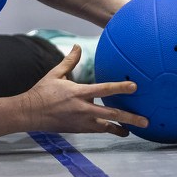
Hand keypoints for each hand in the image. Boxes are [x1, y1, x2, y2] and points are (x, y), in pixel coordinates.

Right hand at [18, 45, 147, 135]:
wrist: (30, 113)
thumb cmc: (43, 92)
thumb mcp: (56, 74)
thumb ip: (70, 61)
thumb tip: (77, 46)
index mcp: (78, 92)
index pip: (104, 90)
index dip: (120, 87)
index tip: (135, 87)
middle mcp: (82, 109)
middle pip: (112, 114)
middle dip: (130, 118)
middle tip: (146, 121)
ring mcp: (81, 121)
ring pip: (106, 127)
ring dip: (120, 128)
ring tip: (132, 130)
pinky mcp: (79, 129)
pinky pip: (97, 129)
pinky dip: (107, 129)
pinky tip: (115, 130)